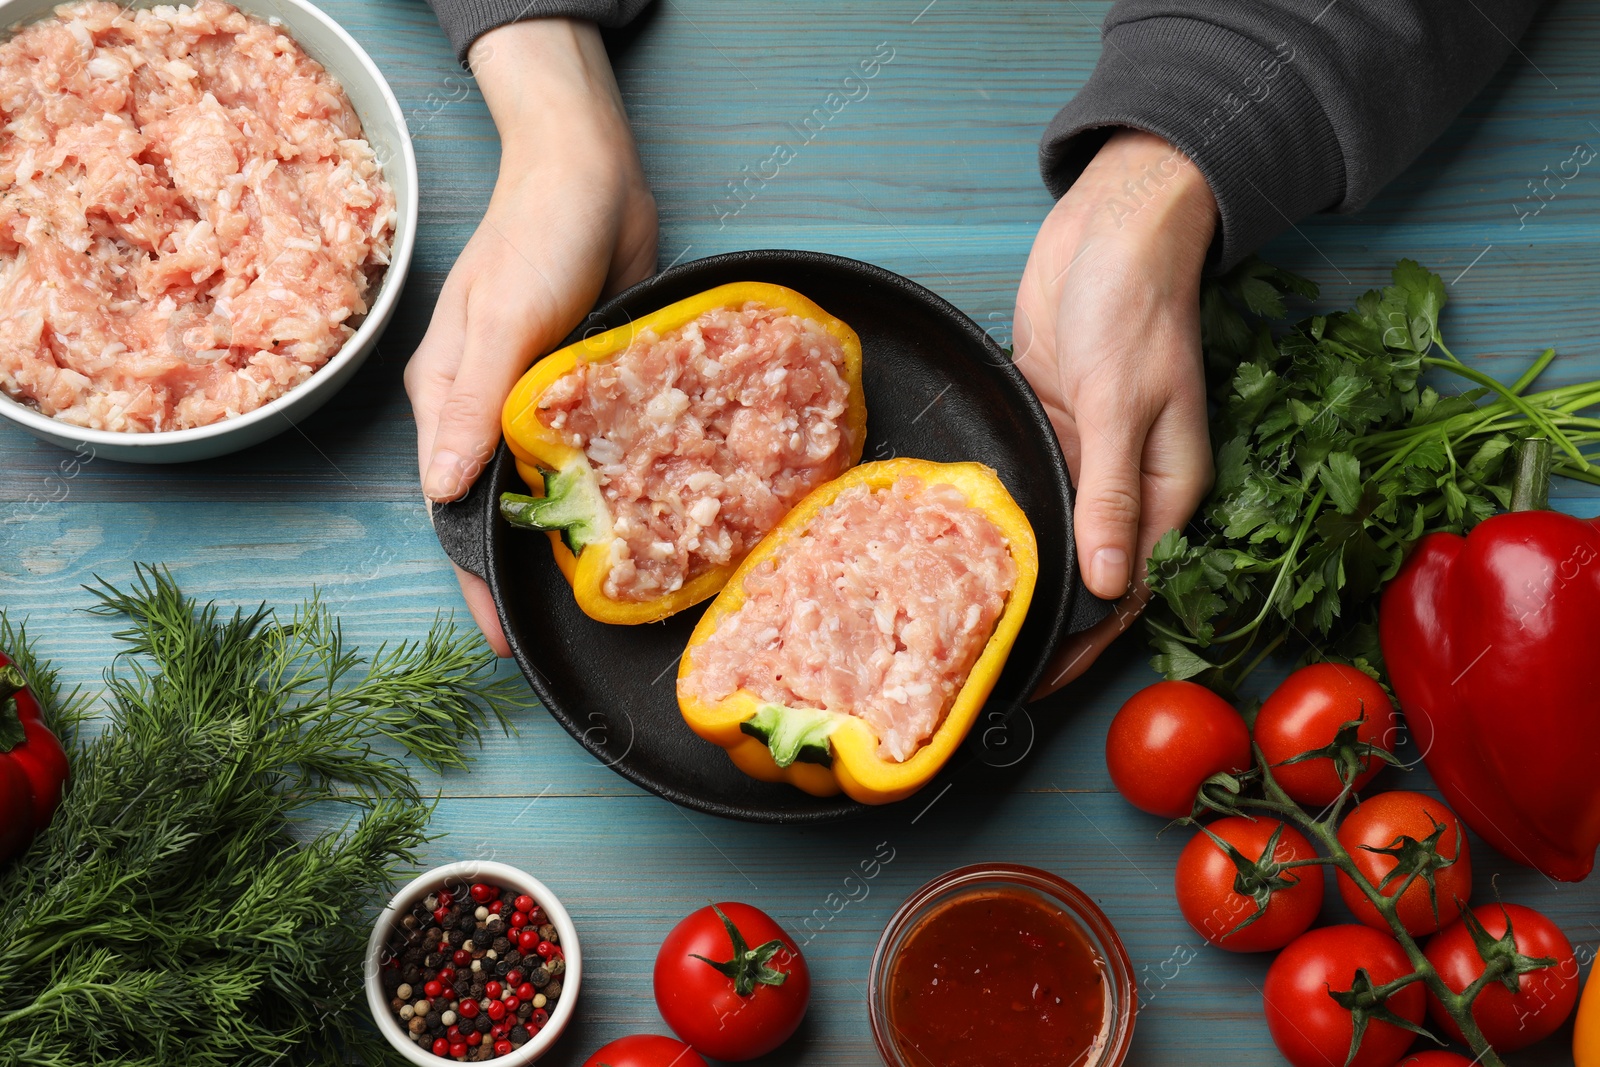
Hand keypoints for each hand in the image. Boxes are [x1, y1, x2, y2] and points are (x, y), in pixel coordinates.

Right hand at [406, 18, 657, 654]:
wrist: (593, 171)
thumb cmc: (537, 234)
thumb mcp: (503, 317)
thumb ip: (472, 402)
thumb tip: (440, 489)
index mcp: (448, 400)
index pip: (452, 509)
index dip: (474, 578)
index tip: (505, 640)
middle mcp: (487, 410)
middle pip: (498, 509)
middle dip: (522, 572)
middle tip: (565, 634)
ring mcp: (538, 400)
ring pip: (549, 486)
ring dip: (571, 535)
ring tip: (611, 593)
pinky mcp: (587, 387)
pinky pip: (595, 452)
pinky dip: (611, 489)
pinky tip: (646, 522)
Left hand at [1012, 129, 1217, 695]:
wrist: (1112, 228)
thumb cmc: (1133, 305)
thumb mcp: (1121, 402)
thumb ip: (1112, 494)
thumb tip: (1109, 584)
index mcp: (1165, 489)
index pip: (1128, 589)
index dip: (1087, 640)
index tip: (1041, 681)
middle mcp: (1126, 485)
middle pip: (1087, 572)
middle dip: (1048, 619)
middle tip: (986, 665)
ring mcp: (1085, 457)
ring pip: (1053, 535)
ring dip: (1020, 574)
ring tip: (965, 622)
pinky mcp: (1050, 428)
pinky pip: (1028, 490)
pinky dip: (1004, 520)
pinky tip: (963, 550)